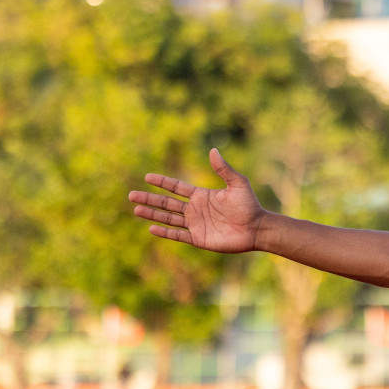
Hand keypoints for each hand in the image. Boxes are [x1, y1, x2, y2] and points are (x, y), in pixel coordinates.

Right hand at [129, 149, 265, 252]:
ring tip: (136, 209)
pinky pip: (178, 235)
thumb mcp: (237, 184)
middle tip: (131, 195)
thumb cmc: (249, 206)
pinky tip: (151, 228)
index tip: (147, 177)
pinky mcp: (199, 239)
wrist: (257, 228)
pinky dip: (165, 232)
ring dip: (152, 214)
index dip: (162, 182)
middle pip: (167, 203)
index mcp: (201, 195)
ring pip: (168, 218)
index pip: (176, 187)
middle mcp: (195, 209)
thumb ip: (224, 169)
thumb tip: (213, 150)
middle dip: (150, 198)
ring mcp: (196, 224)